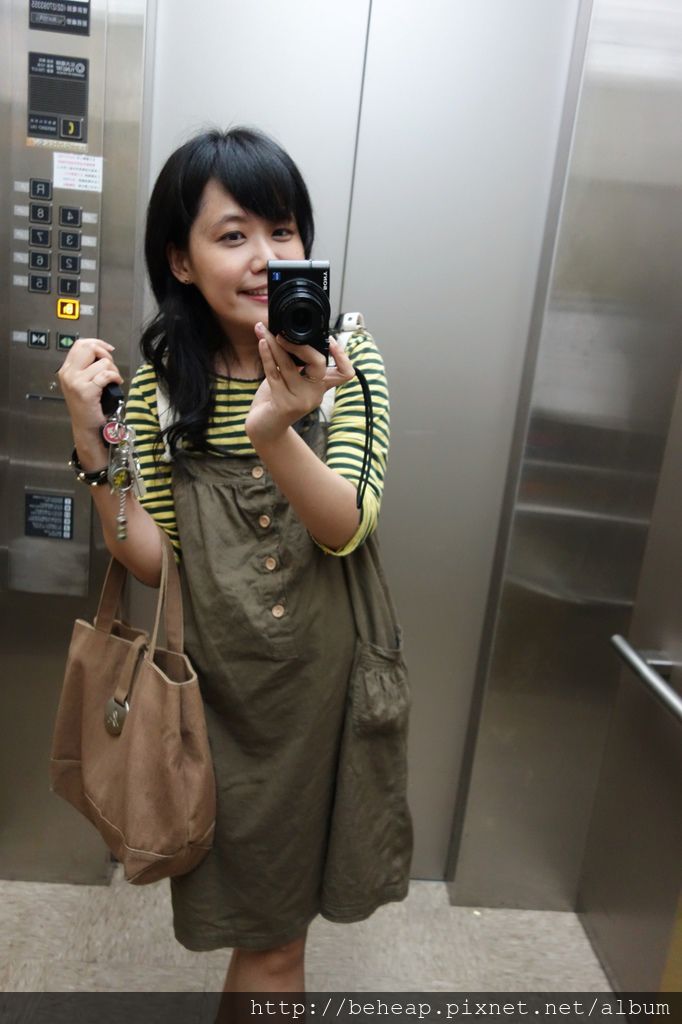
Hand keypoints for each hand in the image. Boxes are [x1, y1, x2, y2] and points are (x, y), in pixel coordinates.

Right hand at [57, 337, 123, 441]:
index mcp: (66, 370)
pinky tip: (116, 383)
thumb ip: (87, 367)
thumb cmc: (88, 406)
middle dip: (105, 354)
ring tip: (113, 380)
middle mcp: (68, 374)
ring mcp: (76, 382)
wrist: (86, 427)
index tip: (108, 349)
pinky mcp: (86, 391)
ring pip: (103, 362)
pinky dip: (116, 377)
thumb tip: (102, 351)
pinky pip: (106, 375)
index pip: (80, 344)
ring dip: (113, 370)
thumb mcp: (81, 382)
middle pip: (89, 348)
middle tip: (110, 366)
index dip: (97, 343)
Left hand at [246, 322, 354, 444]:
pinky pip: (274, 373)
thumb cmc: (276, 400)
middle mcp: (315, 394)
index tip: (332, 340)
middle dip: (301, 345)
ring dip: (275, 345)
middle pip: (319, 364)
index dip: (343, 357)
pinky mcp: (284, 404)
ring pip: (289, 366)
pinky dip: (267, 356)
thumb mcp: (290, 379)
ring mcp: (301, 401)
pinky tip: (262, 343)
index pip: (345, 374)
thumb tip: (286, 333)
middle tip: (283, 335)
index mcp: (321, 387)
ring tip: (265, 332)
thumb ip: (294, 362)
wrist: (264, 428)